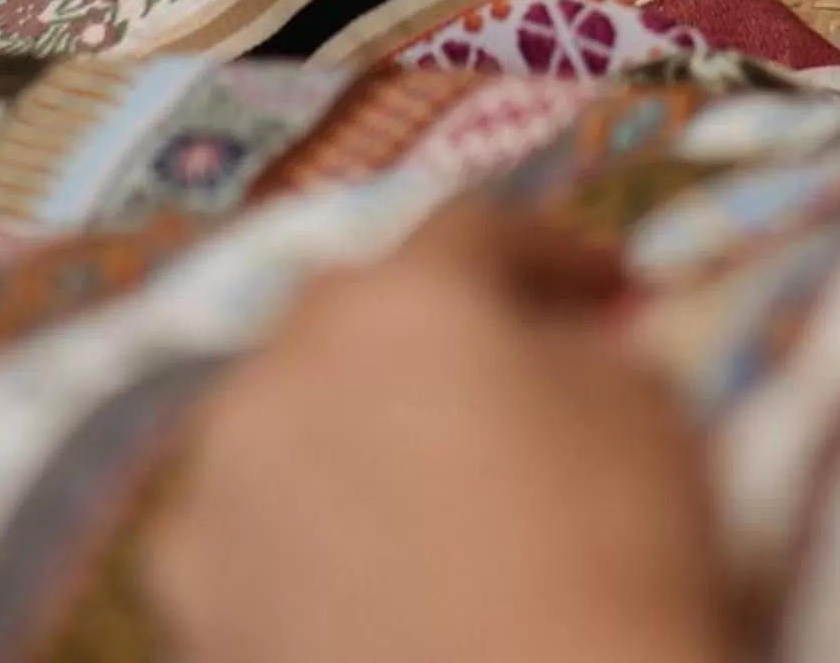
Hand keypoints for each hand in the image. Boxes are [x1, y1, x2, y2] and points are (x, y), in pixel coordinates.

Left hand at [147, 208, 732, 662]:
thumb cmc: (613, 569)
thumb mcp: (649, 412)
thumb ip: (584, 348)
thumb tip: (553, 347)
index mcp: (403, 302)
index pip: (474, 231)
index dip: (550, 253)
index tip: (605, 288)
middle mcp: (283, 373)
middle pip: (353, 311)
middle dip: (427, 328)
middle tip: (499, 372)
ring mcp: (219, 497)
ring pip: (280, 419)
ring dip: (345, 424)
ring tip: (416, 481)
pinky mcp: (190, 608)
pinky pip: (248, 532)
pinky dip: (296, 533)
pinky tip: (359, 575)